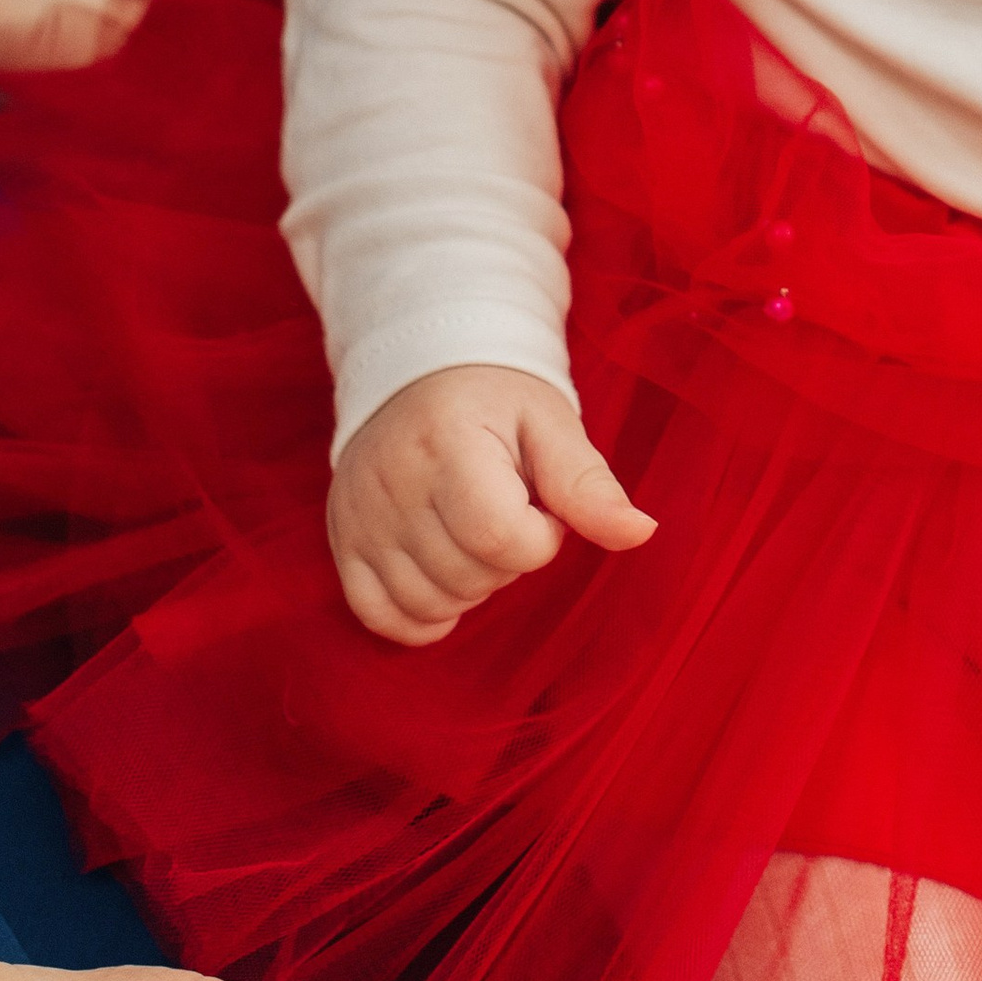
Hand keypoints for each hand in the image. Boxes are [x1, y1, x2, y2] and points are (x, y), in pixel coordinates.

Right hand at [327, 361, 653, 645]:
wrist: (418, 367)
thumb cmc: (497, 396)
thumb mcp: (550, 423)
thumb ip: (589, 485)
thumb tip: (640, 533)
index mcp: (448, 444)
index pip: (501, 537)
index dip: (540, 537)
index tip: (540, 504)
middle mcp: (392, 482)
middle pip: (469, 575)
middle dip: (507, 558)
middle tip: (506, 509)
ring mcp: (359, 515)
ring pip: (428, 600)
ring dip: (469, 585)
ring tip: (474, 531)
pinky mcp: (342, 539)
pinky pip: (378, 613)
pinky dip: (419, 613)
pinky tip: (444, 580)